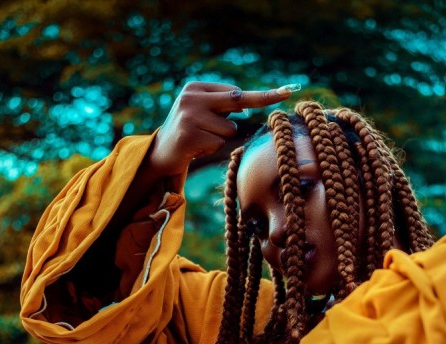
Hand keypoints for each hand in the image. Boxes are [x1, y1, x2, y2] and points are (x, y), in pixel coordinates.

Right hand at [147, 81, 295, 177]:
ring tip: (201, 139)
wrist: (159, 153)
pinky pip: (218, 143)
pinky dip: (211, 148)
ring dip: (220, 138)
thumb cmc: (187, 131)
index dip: (261, 95)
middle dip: (262, 100)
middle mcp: (191, 98)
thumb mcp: (201, 111)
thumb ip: (221, 105)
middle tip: (286, 92)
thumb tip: (244, 103)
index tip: (286, 91)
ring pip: (230, 129)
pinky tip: (195, 148)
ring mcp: (189, 117)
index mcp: (195, 88)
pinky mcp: (189, 136)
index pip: (235, 91)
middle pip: (237, 101)